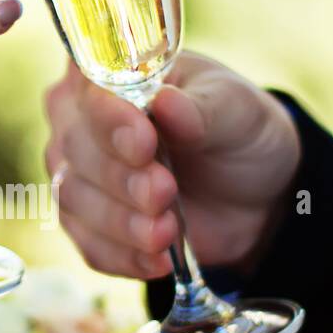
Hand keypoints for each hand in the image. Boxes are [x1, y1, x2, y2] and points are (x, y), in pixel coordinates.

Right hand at [45, 52, 301, 280]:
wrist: (257, 193)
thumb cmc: (237, 131)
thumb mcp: (236, 110)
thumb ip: (202, 108)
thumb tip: (166, 104)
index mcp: (110, 74)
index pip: (89, 90)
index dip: (110, 119)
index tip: (144, 140)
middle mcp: (81, 120)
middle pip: (75, 148)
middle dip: (121, 177)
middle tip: (165, 190)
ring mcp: (79, 174)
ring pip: (76, 200)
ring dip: (124, 221)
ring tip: (168, 229)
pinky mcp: (90, 226)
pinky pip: (92, 246)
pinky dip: (126, 256)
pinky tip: (160, 258)